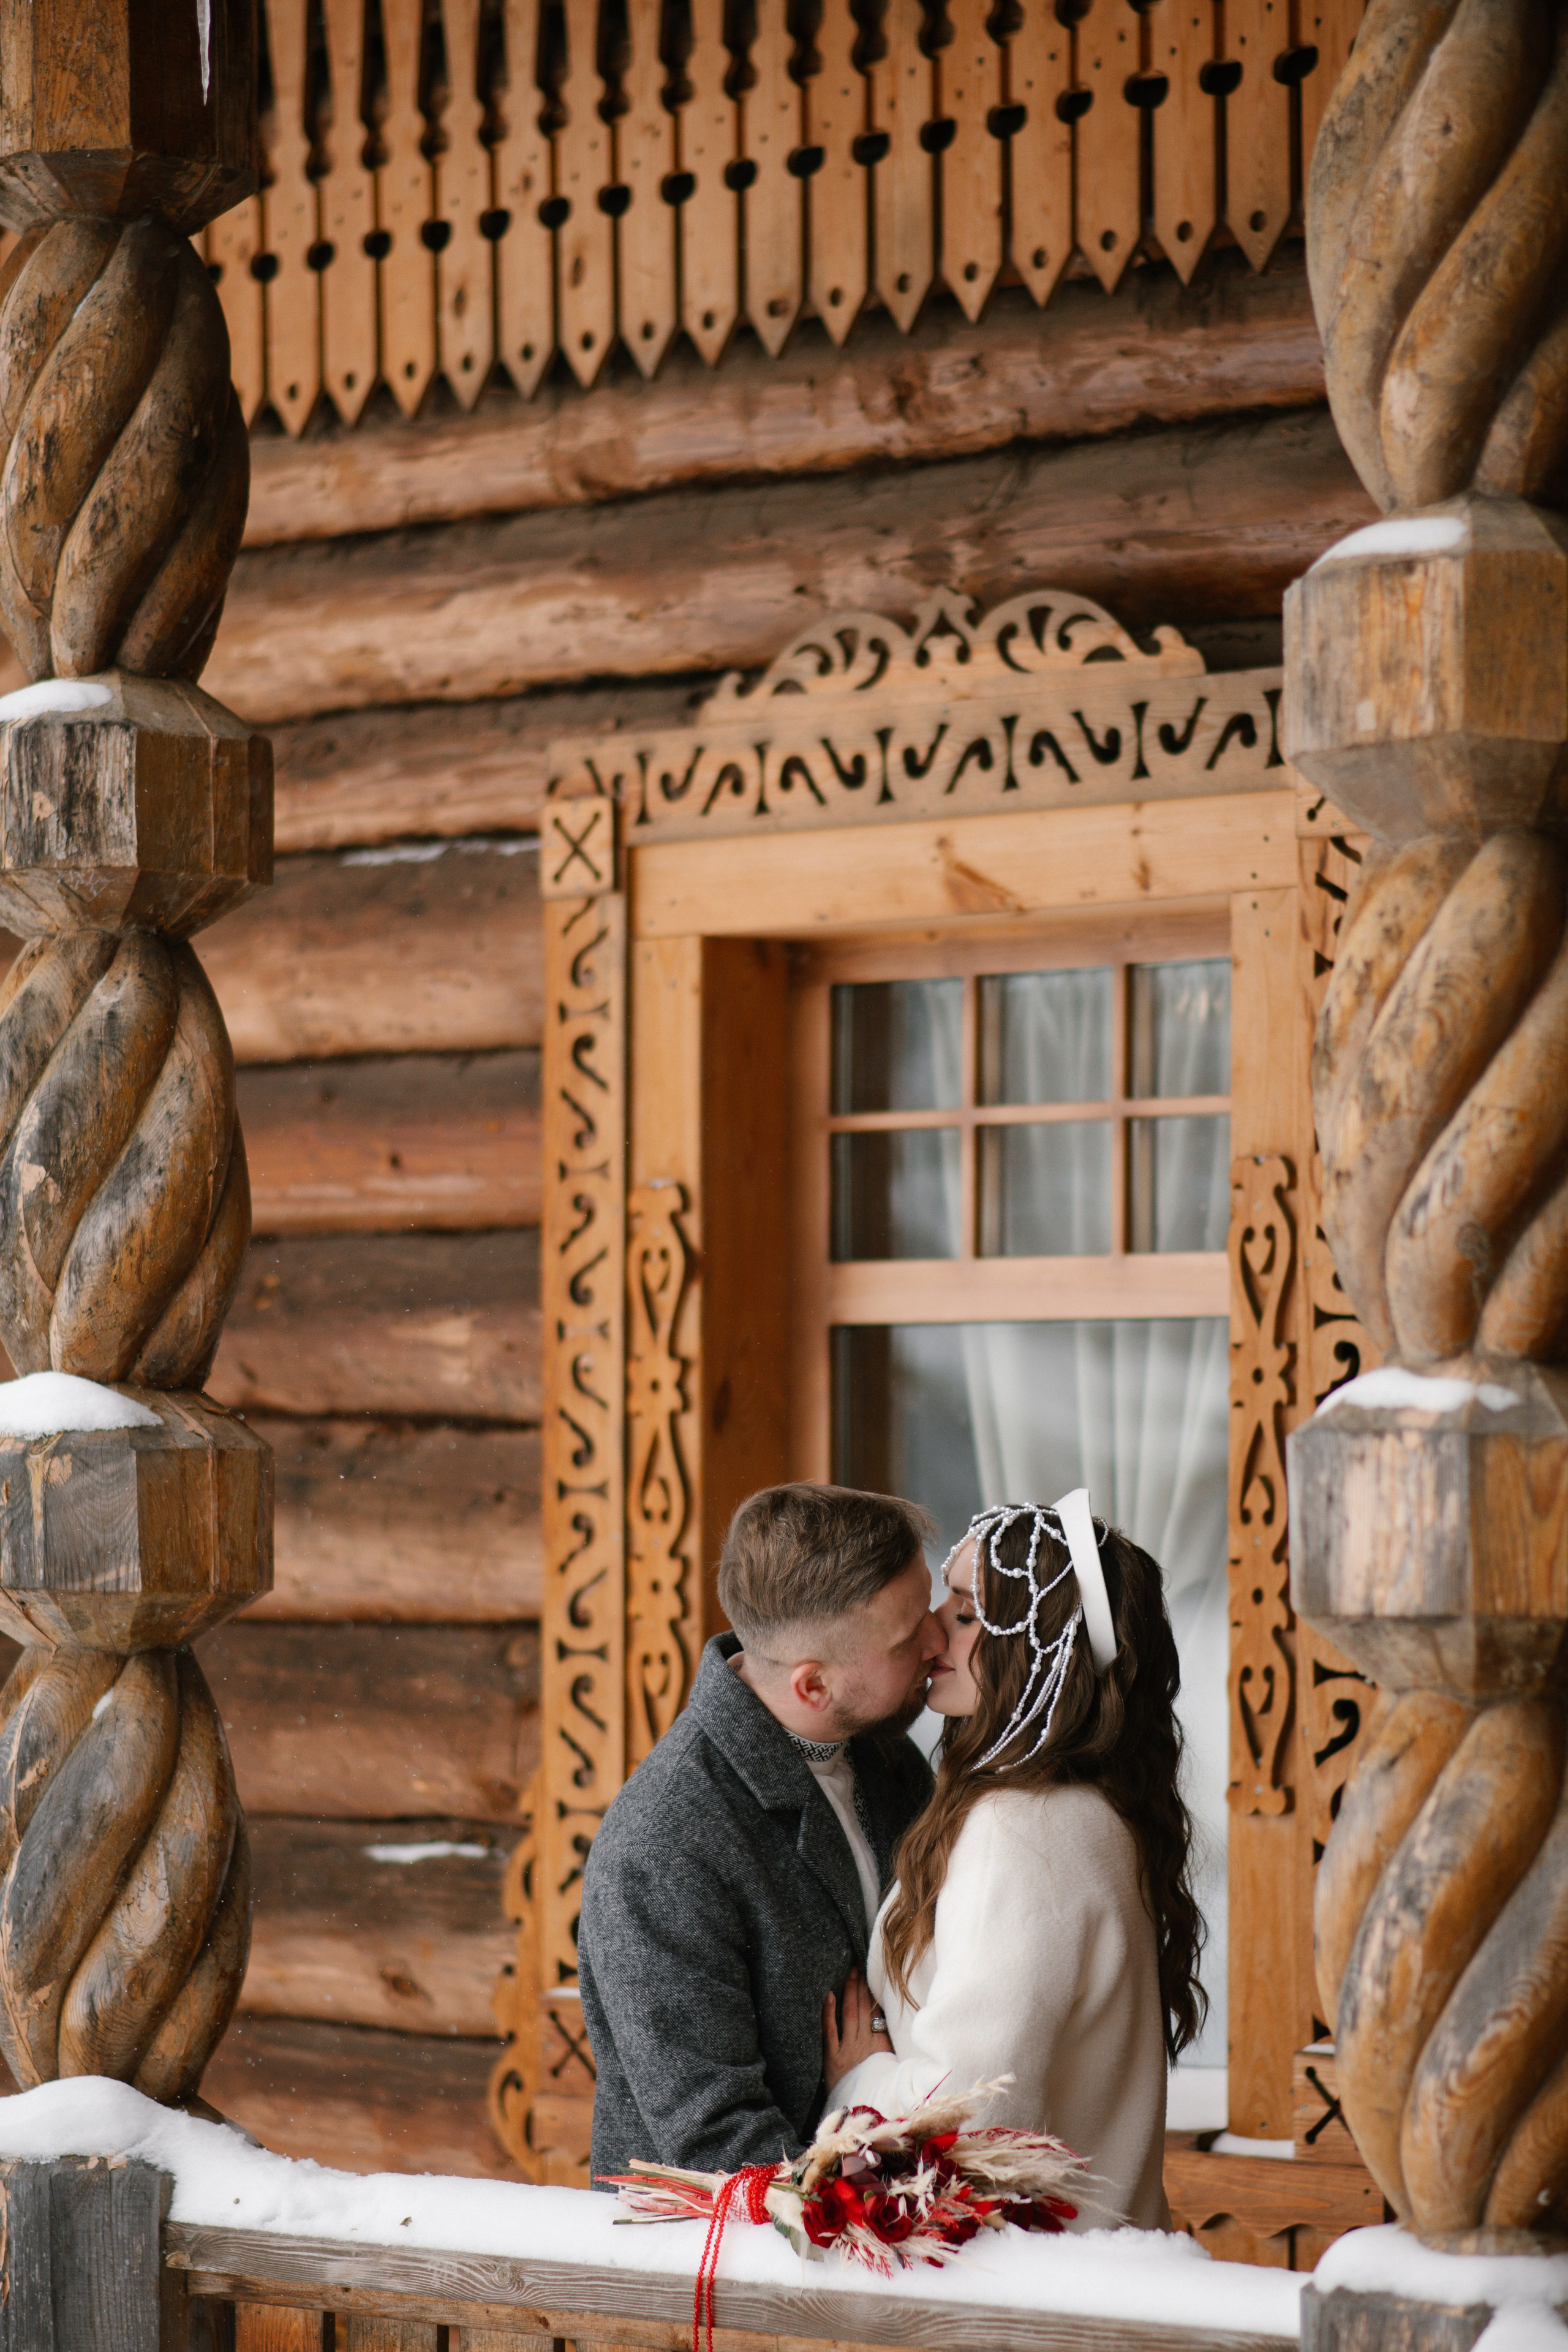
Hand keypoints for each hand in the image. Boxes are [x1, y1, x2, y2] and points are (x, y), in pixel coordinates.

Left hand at [822, 1968, 892, 2091]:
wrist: (862, 2112)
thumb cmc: (876, 2090)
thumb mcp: (890, 2067)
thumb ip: (891, 2047)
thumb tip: (899, 2027)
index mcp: (880, 2045)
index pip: (877, 2012)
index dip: (873, 1993)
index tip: (870, 1975)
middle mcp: (864, 2044)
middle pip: (863, 2009)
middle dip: (860, 1986)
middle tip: (857, 1965)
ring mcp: (848, 2049)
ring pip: (849, 2015)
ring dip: (849, 1992)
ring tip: (848, 1973)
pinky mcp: (832, 2058)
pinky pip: (830, 2032)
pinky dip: (829, 2013)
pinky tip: (828, 1996)